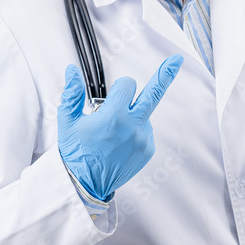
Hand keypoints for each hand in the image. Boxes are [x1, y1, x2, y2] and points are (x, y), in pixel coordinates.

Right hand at [57, 55, 183, 200]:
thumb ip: (72, 93)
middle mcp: (133, 127)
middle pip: (154, 93)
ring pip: (143, 114)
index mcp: (114, 117)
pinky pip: (145, 130)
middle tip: (177, 59)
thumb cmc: (75, 152)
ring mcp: (143, 140)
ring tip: (112, 134)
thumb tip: (72, 70)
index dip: (119, 88)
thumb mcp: (67, 121)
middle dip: (166, 74)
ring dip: (132, 115)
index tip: (113, 94)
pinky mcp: (148, 150)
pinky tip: (120, 142)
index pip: (127, 85)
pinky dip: (135, 130)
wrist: (85, 185)